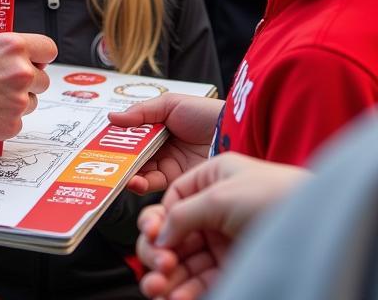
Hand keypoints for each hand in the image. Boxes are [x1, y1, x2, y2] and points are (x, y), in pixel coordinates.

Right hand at [0, 31, 56, 144]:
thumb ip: (0, 45)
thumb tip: (13, 51)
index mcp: (14, 46)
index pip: (49, 49)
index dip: (41, 56)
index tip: (35, 61)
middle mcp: (21, 72)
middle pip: (42, 79)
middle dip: (28, 81)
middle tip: (5, 82)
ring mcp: (19, 100)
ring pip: (32, 101)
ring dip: (17, 100)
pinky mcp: (13, 123)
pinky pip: (18, 119)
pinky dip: (5, 117)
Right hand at [107, 94, 221, 193]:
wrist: (234, 135)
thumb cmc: (205, 114)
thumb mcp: (170, 105)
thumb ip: (140, 113)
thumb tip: (112, 118)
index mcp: (160, 127)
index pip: (133, 136)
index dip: (117, 140)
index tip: (101, 144)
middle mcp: (163, 148)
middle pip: (134, 155)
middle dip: (118, 159)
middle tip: (103, 163)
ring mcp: (171, 166)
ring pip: (141, 171)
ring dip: (127, 172)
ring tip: (118, 172)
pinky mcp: (179, 182)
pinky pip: (155, 185)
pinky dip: (141, 184)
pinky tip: (133, 181)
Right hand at [134, 153, 306, 299]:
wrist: (317, 223)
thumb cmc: (275, 195)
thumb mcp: (220, 194)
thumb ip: (183, 213)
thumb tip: (157, 236)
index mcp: (210, 180)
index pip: (170, 202)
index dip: (155, 221)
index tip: (150, 237)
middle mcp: (215, 210)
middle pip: (173, 235)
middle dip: (158, 252)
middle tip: (157, 268)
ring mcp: (225, 240)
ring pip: (185, 262)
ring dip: (168, 277)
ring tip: (158, 289)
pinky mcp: (235, 266)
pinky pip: (203, 280)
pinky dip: (187, 290)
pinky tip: (177, 296)